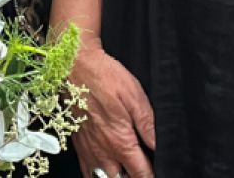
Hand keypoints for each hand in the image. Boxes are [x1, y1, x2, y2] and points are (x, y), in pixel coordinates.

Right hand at [70, 37, 155, 177]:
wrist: (74, 66)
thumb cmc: (103, 77)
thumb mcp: (134, 96)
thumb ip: (148, 125)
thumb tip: (160, 145)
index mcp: (120, 142)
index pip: (141, 174)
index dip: (152, 175)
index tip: (158, 171)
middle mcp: (103, 152)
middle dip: (134, 177)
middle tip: (143, 169)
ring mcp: (88, 151)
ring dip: (117, 177)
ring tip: (127, 170)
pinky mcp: (78, 146)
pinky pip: (87, 172)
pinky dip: (98, 175)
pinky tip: (107, 168)